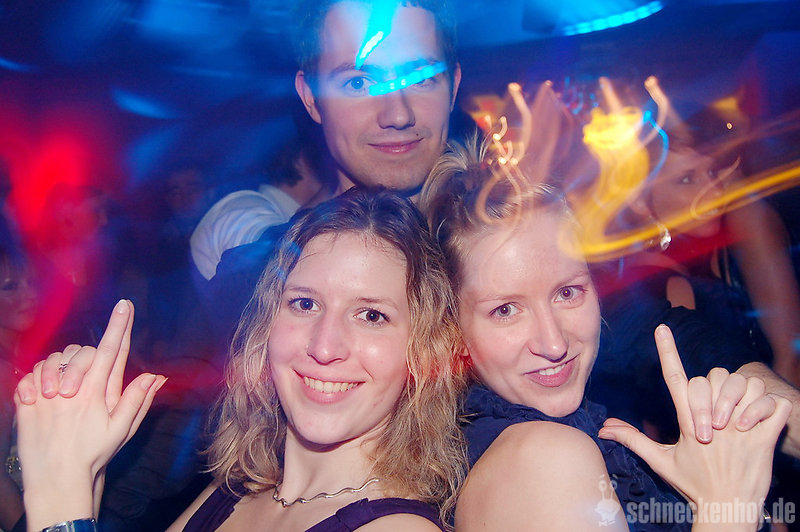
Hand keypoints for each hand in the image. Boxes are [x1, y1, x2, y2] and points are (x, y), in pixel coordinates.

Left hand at [14, 300, 165, 529]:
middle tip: (89, 378)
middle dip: (89, 356)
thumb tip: (156, 376)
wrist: (57, 478)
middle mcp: (70, 389)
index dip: (119, 325)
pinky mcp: (27, 403)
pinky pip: (29, 375)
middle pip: (83, 352)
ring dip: (62, 366)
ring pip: (55, 360)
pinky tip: (46, 392)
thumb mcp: (122, 429)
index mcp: (96, 393)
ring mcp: (46, 394)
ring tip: (66, 386)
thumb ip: (137, 399)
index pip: (111, 350)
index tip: (124, 305)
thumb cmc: (93, 454)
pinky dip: (37, 378)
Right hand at [598, 325, 790, 528]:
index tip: (662, 329)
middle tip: (718, 418)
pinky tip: (766, 419)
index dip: (666, 351)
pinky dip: (776, 407)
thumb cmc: (694, 485)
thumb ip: (633, 439)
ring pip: (749, 386)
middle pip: (713, 378)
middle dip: (716, 389)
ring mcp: (741, 430)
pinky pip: (778, 407)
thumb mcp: (660, 461)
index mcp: (687, 422)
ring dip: (747, 395)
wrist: (727, 509)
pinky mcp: (765, 440)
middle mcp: (714, 422)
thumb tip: (604, 428)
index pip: (674, 379)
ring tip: (741, 416)